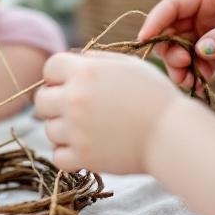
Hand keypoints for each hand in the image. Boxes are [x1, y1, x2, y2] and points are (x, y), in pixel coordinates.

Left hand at [34, 50, 179, 173]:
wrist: (173, 134)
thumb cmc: (155, 96)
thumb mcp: (128, 66)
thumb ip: (96, 60)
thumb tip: (74, 57)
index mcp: (84, 72)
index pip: (49, 68)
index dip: (59, 76)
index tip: (72, 84)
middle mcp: (74, 99)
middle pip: (40, 100)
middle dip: (54, 103)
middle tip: (76, 110)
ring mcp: (76, 129)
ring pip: (48, 129)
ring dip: (63, 130)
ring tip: (89, 129)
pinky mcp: (82, 157)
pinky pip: (57, 156)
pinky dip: (68, 154)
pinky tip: (86, 147)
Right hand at [139, 0, 214, 90]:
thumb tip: (200, 50)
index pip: (173, 6)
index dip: (156, 21)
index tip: (145, 39)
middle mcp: (202, 15)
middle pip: (170, 31)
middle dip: (168, 49)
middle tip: (181, 64)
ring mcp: (207, 36)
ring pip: (178, 52)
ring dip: (177, 67)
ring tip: (187, 80)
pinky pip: (194, 68)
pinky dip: (192, 77)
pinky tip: (199, 84)